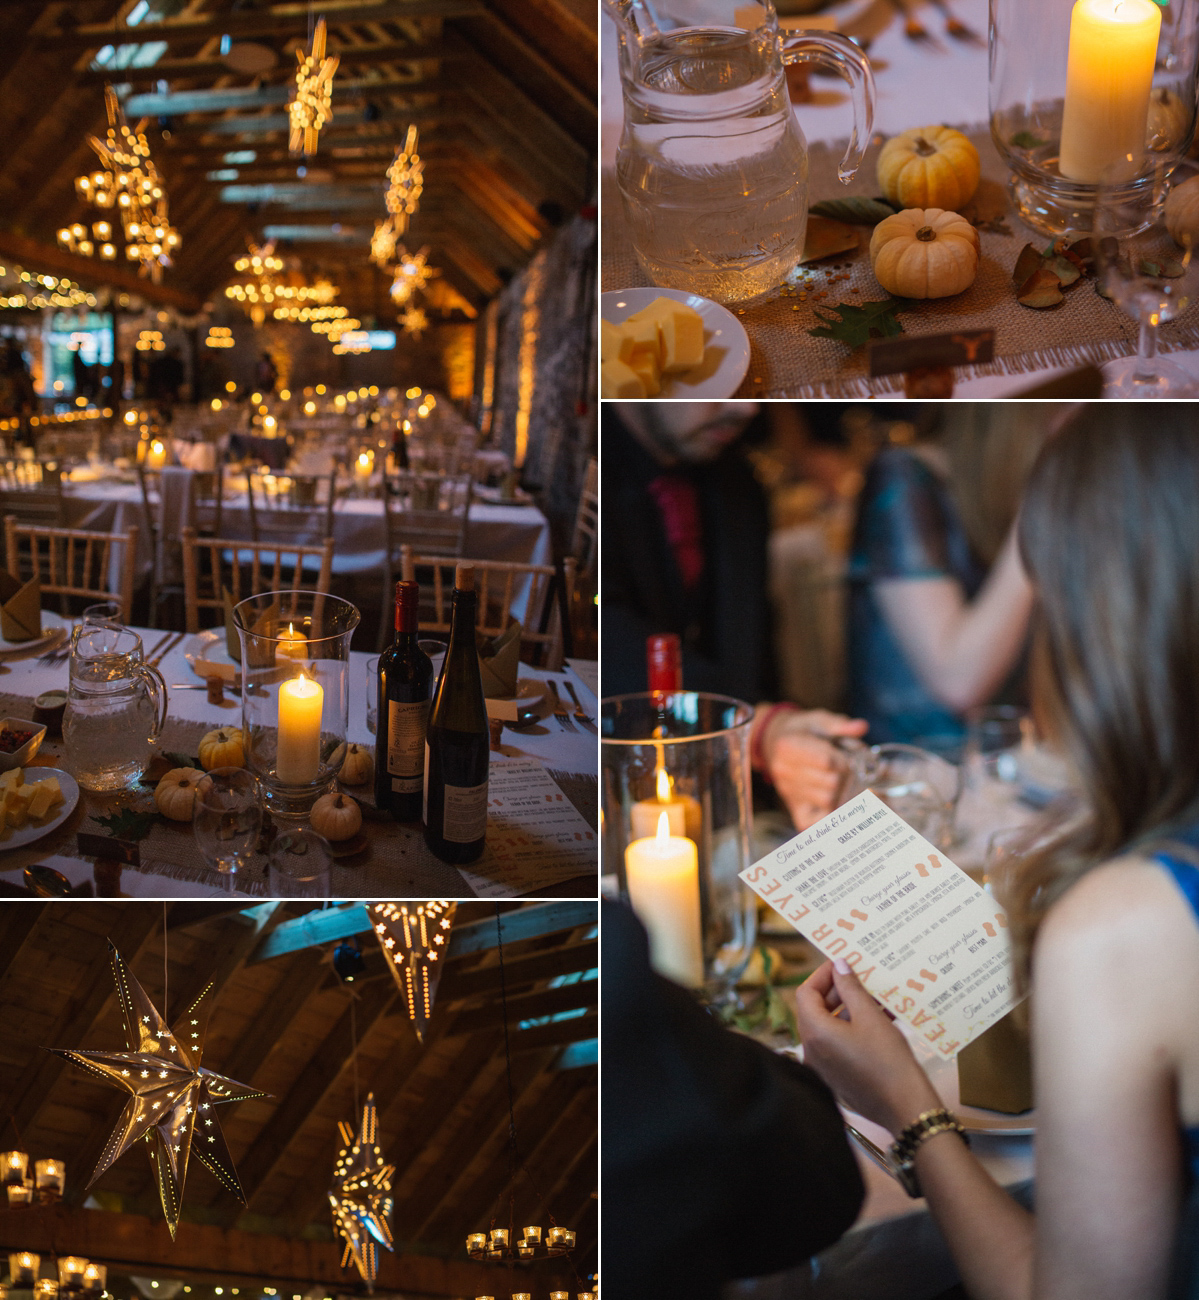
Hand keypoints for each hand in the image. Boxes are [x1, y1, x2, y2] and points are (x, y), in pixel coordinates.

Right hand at [762, 710, 867, 829]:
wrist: (775, 744)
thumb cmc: (802, 731)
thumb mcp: (818, 721)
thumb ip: (840, 725)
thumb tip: (861, 727)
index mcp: (788, 746)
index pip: (827, 760)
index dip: (844, 759)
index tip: (847, 756)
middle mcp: (783, 771)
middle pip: (831, 782)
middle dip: (845, 775)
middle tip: (847, 769)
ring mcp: (788, 792)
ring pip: (828, 800)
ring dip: (841, 792)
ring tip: (841, 781)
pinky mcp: (795, 809)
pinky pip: (815, 822)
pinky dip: (830, 815)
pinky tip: (836, 802)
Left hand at [794, 960, 939, 1134]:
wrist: (906, 1108)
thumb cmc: (887, 1060)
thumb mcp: (870, 1017)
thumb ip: (851, 988)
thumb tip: (838, 964)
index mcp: (814, 1032)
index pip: (806, 993)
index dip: (822, 975)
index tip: (843, 965)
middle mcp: (811, 1050)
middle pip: (815, 1010)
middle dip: (838, 992)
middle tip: (862, 980)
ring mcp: (822, 1067)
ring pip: (829, 1028)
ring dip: (849, 1011)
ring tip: (876, 999)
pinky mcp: (836, 1078)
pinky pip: (838, 1045)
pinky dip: (853, 1030)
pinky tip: (879, 1022)